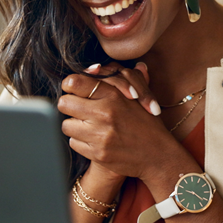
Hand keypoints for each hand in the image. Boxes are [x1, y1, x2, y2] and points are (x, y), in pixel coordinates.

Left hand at [58, 66, 186, 179]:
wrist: (158, 156)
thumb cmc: (147, 124)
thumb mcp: (140, 97)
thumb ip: (124, 79)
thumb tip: (108, 66)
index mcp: (113, 95)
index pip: (74, 82)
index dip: (70, 86)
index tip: (74, 91)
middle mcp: (105, 114)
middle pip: (64, 103)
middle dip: (69, 106)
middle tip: (78, 110)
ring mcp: (100, 135)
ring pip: (66, 125)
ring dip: (74, 126)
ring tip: (88, 126)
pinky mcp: (97, 153)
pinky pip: (73, 143)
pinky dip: (80, 142)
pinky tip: (93, 140)